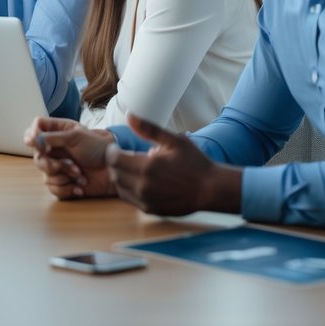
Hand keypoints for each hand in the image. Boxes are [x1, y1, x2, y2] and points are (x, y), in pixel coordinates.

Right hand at [24, 117, 115, 198]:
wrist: (115, 170)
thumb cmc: (98, 148)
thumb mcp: (75, 137)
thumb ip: (51, 137)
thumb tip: (30, 139)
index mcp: (56, 133)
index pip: (34, 129)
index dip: (32, 135)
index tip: (35, 142)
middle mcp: (54, 149)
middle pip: (37, 158)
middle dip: (54, 165)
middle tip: (71, 165)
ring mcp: (58, 167)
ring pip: (45, 176)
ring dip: (65, 177)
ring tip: (81, 174)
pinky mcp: (63, 183)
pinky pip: (54, 189)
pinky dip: (67, 189)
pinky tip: (80, 185)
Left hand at [106, 114, 240, 215]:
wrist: (211, 189)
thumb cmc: (194, 163)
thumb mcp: (174, 141)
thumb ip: (149, 129)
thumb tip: (129, 115)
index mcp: (147, 166)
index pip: (113, 159)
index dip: (113, 151)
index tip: (118, 148)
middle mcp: (143, 186)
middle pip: (114, 173)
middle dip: (116, 164)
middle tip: (126, 158)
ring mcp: (146, 200)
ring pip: (119, 187)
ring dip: (121, 177)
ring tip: (134, 169)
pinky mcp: (150, 209)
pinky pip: (129, 199)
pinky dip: (129, 189)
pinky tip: (141, 182)